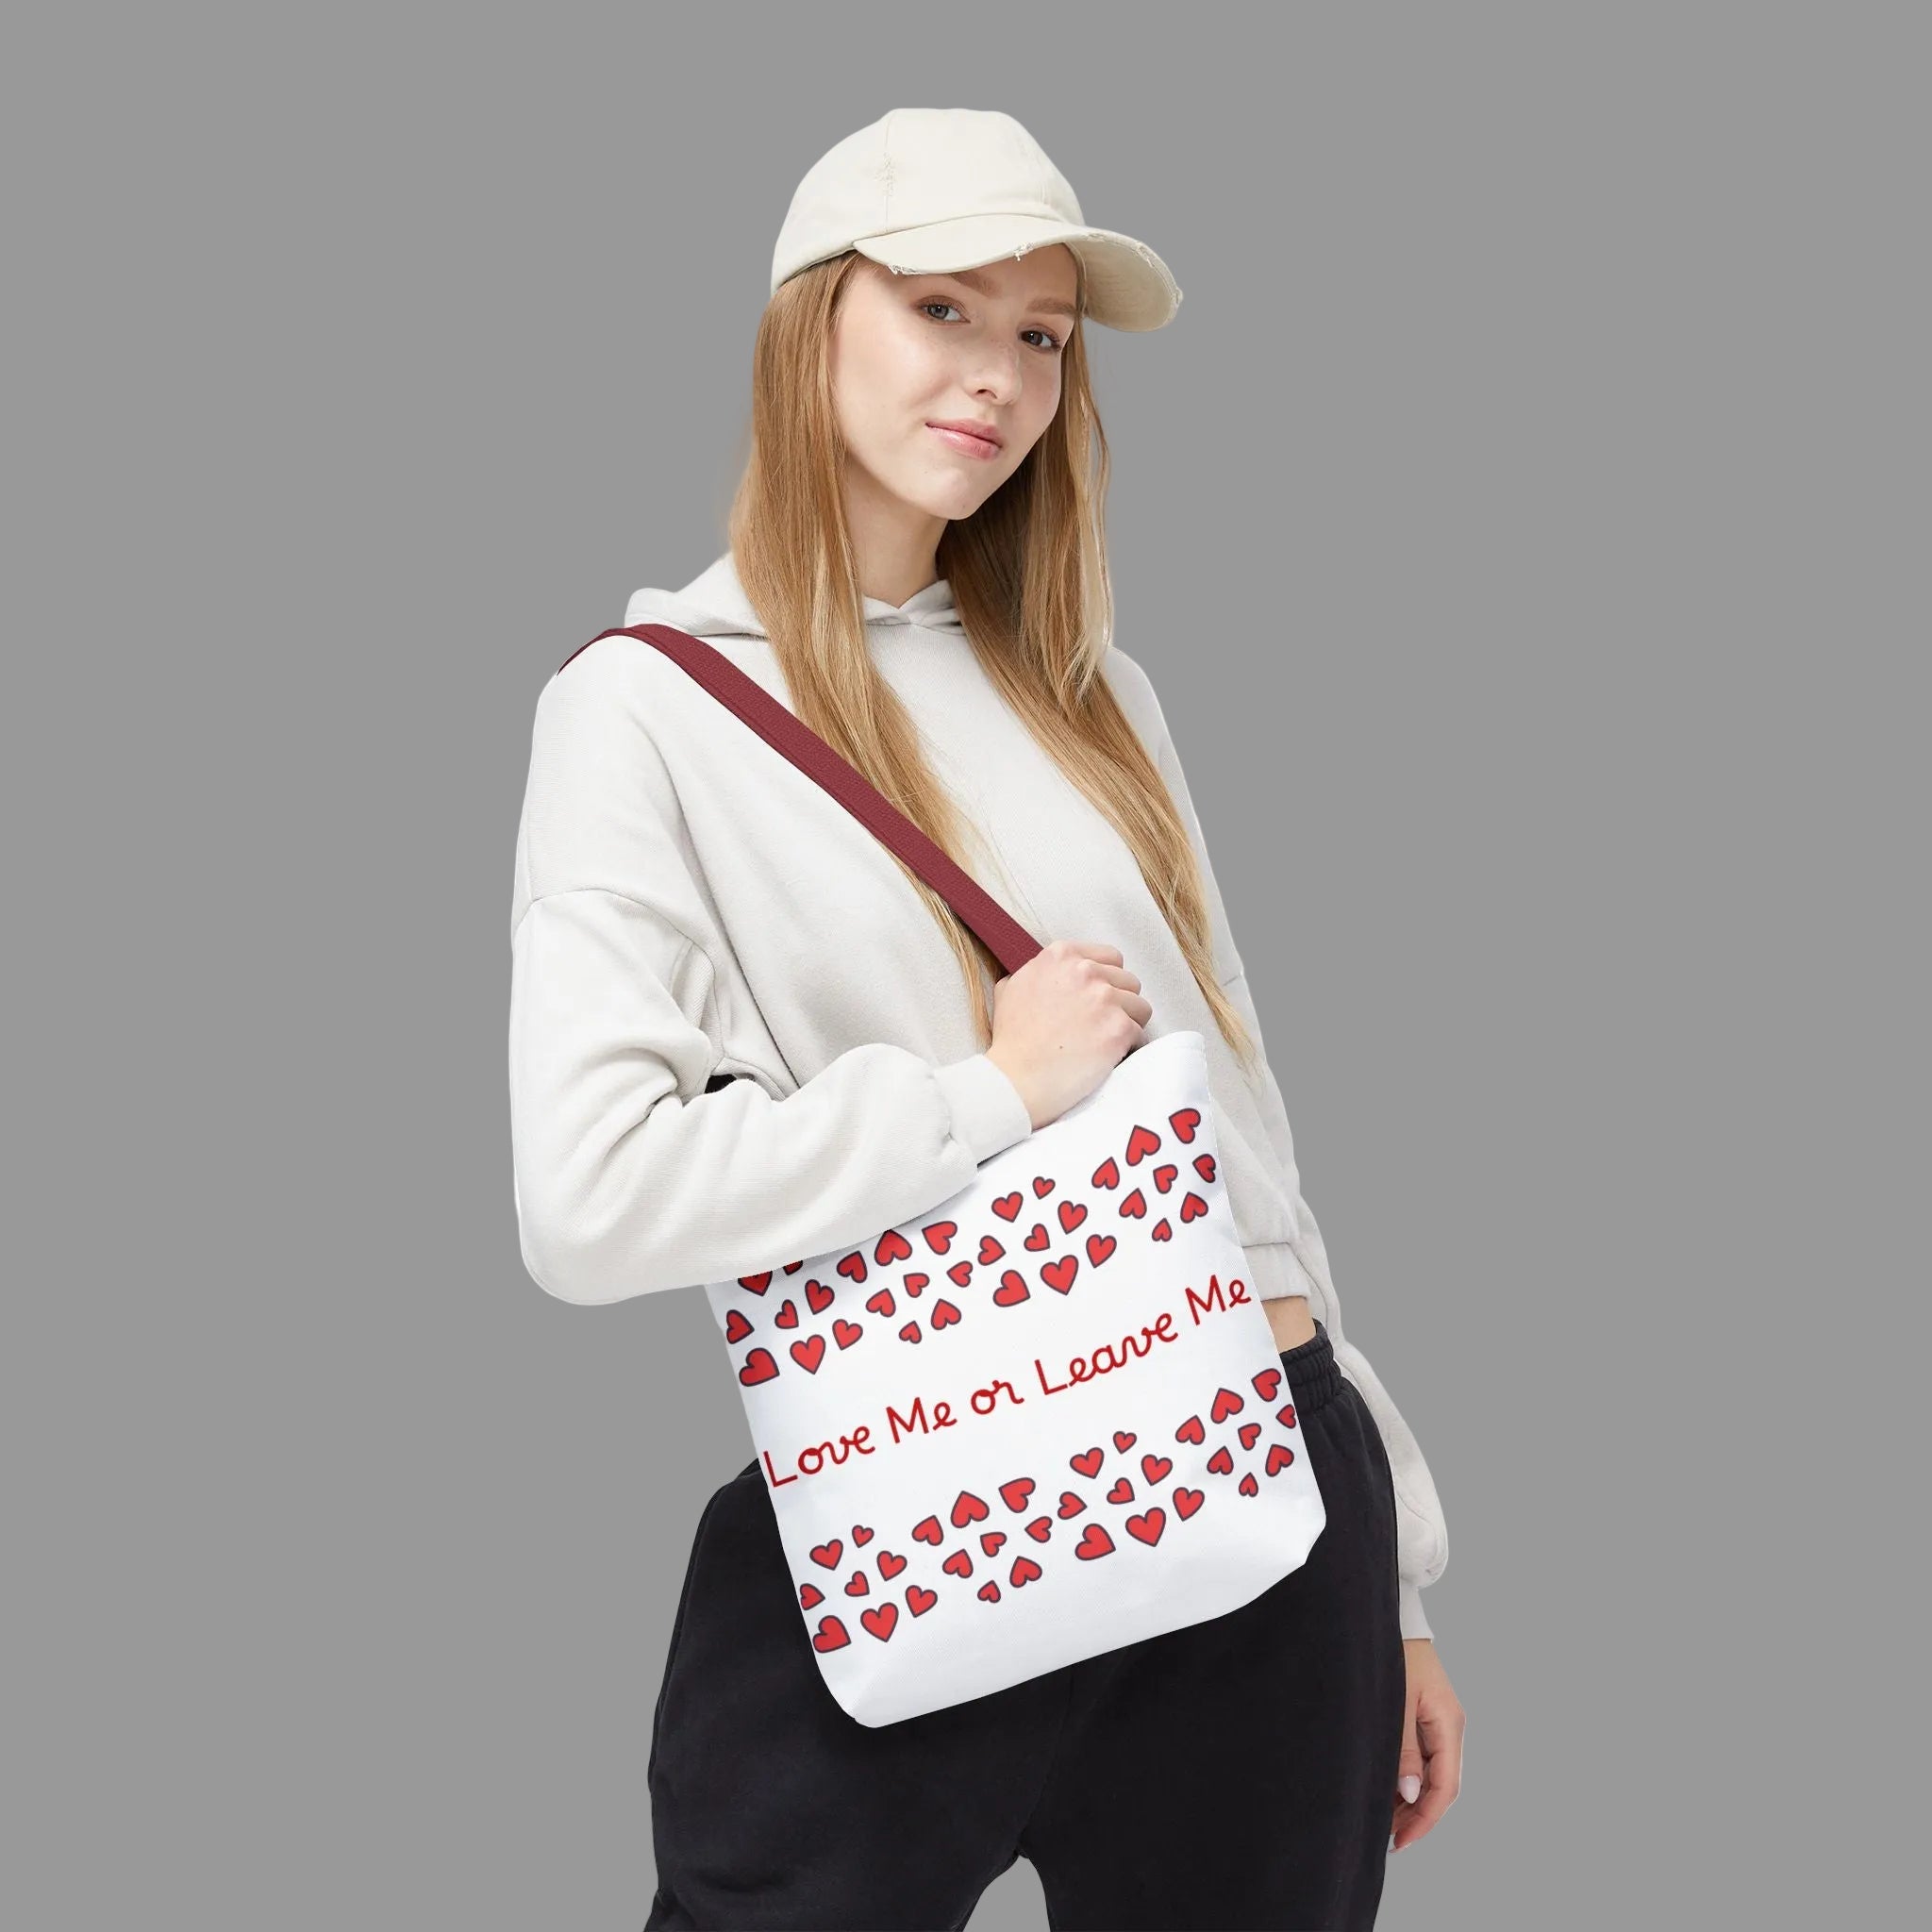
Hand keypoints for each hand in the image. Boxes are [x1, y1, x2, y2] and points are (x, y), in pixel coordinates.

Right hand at [985, 940, 1149, 1128]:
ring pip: (1140, 1006)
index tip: (1098, 999)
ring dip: (1127, 1023)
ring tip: (1106, 1041)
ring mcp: (1104, 999)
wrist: (1015, 1078)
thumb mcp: (1010, 989)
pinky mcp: (1118, 1029)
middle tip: (1101, 1024)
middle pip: (1128, 981)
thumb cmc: (1011, 1040)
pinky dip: (1127, 1047)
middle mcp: (1085, 971)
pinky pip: (1139, 1033)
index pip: (1110, 957)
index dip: (1107, 980)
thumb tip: (1047, 974)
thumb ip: (1035, 972)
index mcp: (1061, 956)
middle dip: (1119, 1002)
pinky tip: (1108, 1056)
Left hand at [1391, 1638, 1463, 1851]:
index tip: (1401, 1840)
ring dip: (1412, 1799)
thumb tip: (1409, 1793)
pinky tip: (1388, 1789)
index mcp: (1449, 1723)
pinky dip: (1407, 1778)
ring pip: (1432, 1774)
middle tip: (1389, 1838)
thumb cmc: (1393, 1653)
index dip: (1425, 1818)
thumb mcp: (1396, 1702)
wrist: (1390, 1617)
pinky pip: (1423, 1758)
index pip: (1445, 1787)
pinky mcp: (1426, 1716)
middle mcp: (1449, 1726)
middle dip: (1418, 1815)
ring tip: (1385, 1820)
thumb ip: (1403, 1748)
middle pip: (1441, 1785)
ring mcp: (1439, 1721)